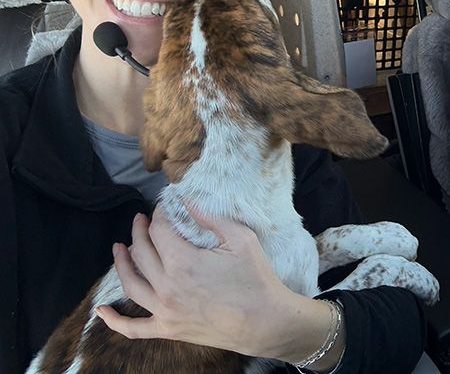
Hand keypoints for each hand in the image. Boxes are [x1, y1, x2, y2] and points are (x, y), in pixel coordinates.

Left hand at [95, 207, 337, 366]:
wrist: (265, 322)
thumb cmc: (256, 279)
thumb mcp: (240, 239)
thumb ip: (211, 218)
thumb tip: (188, 202)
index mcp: (183, 261)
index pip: (159, 230)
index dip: (160, 214)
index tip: (166, 207)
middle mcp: (166, 286)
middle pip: (141, 252)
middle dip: (140, 231)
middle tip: (142, 220)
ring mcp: (164, 311)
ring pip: (130, 284)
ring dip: (121, 263)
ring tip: (119, 247)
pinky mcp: (168, 329)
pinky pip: (132, 329)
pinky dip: (113, 320)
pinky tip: (101, 310)